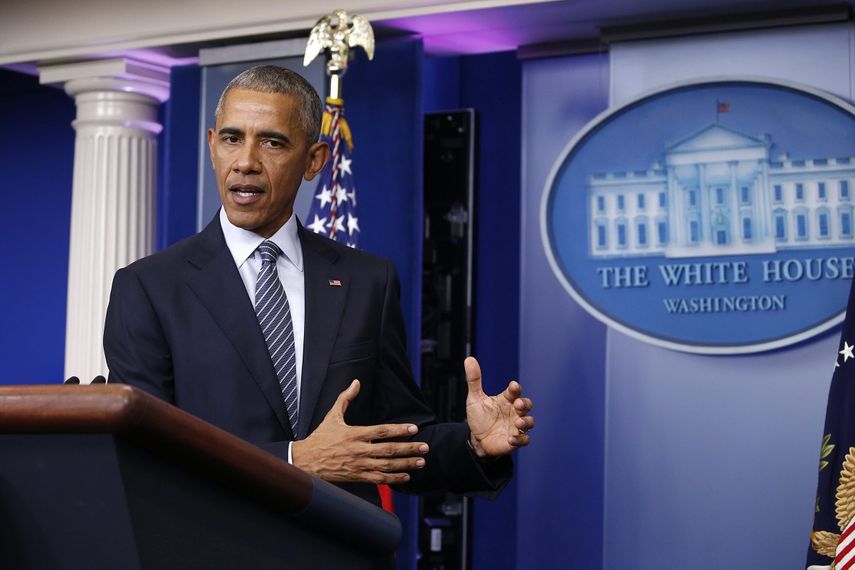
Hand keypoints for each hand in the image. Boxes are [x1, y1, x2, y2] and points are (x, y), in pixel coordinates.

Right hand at [291, 379, 429, 483]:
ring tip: (421, 462)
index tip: (414, 429)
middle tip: (425, 447)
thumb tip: (356, 382)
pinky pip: (378, 479)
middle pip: (389, 449)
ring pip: (387, 466)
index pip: (381, 431)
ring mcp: (358, 465)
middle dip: (409, 448)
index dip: (399, 430)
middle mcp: (358, 450)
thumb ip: (346, 398)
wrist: (305, 461)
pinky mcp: (356, 477)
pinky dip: (393, 479)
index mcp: (354, 434)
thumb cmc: (320, 438)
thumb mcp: (332, 416)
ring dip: (406, 464)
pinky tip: (406, 476)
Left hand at [464, 356, 533, 458]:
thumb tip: (469, 359)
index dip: (515, 388)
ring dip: (526, 422)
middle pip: (526, 405)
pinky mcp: (515, 440)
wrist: (477, 439)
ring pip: (529, 422)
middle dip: (525, 404)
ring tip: (518, 423)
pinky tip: (510, 439)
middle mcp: (513, 412)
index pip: (514, 391)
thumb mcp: (475, 398)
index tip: (513, 386)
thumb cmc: (479, 417)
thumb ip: (474, 380)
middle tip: (518, 404)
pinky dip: (519, 439)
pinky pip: (523, 440)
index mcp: (506, 400)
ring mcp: (515, 426)